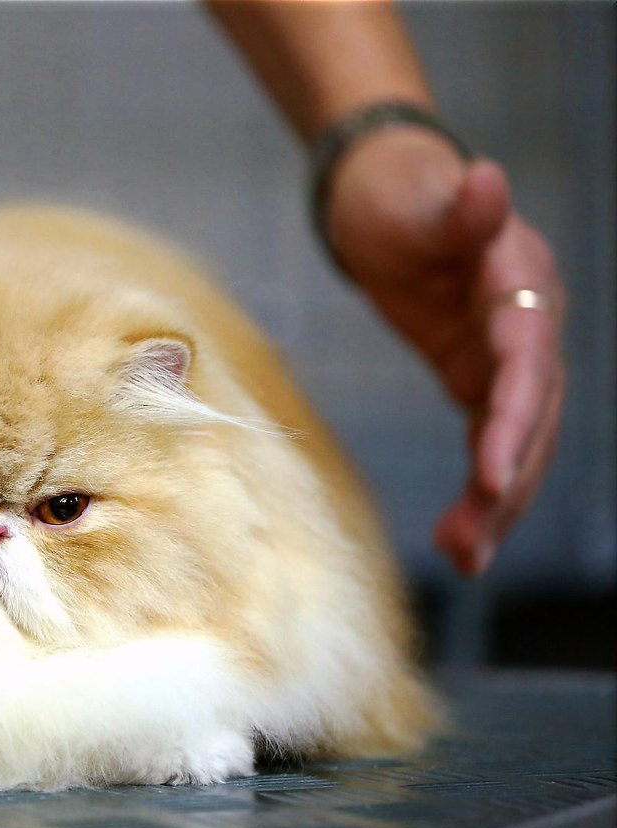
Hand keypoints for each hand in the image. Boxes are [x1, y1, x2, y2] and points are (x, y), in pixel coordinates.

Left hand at [325, 127, 564, 575]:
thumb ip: (458, 211)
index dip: (513, 419)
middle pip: (532, 416)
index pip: (525, 360)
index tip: (487, 475)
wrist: (387, 196)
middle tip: (468, 544)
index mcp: (519, 282)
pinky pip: (492, 440)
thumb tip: (485, 177)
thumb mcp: (417, 203)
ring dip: (497, 502)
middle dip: (506, 482)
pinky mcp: (483, 376)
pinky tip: (462, 535)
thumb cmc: (397, 197)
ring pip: (518, 440)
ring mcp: (509, 355)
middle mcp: (528, 324)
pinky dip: (481, 488)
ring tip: (462, 558)